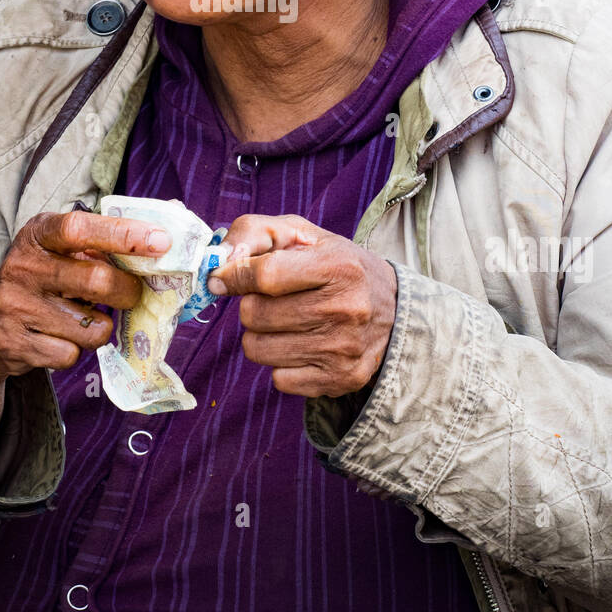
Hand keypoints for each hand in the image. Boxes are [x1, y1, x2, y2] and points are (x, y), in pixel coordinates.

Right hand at [0, 208, 171, 383]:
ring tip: (82, 318)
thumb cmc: (36, 281)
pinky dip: (76, 351)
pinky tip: (59, 338)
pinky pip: (70, 355)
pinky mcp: (14, 344)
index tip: (161, 241)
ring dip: (99, 327)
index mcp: (37, 234)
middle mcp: (22, 267)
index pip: (79, 228)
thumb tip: (157, 248)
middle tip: (132, 293)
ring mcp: (15, 307)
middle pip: (96, 281)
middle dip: (127, 291)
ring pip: (90, 327)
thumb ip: (95, 247)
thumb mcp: (55, 252)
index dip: (123, 233)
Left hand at [209, 214, 397, 397]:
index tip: (221, 278)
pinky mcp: (340, 379)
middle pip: (256, 315)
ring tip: (285, 322)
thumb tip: (218, 266)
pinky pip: (278, 378)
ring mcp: (343, 349)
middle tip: (269, 299)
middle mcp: (344, 308)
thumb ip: (255, 233)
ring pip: (259, 349)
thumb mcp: (303, 234)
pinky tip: (302, 345)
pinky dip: (281, 363)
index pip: (266, 275)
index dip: (234, 276)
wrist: (394, 311)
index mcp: (338, 266)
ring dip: (261, 335)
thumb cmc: (337, 265)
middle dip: (251, 305)